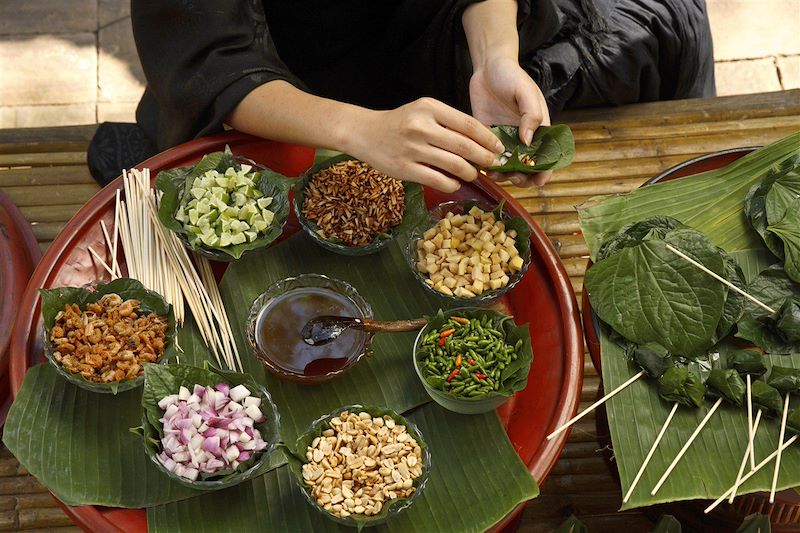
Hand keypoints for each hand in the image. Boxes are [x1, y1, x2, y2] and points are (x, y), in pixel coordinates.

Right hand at [345, 97, 504, 192]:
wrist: (366, 133)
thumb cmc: (401, 122)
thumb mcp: (424, 111)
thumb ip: (449, 122)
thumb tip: (481, 141)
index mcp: (430, 108)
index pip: (468, 125)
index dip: (488, 138)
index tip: (498, 147)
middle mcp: (421, 127)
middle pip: (464, 146)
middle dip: (484, 158)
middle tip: (492, 164)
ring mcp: (413, 149)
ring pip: (454, 165)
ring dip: (470, 172)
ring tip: (474, 174)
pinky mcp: (405, 169)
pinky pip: (438, 180)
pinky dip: (452, 184)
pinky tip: (455, 183)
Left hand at [469, 56, 551, 186]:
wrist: (488, 66)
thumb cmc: (512, 76)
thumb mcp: (526, 92)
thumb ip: (531, 115)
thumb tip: (527, 142)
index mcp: (538, 130)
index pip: (546, 159)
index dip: (543, 173)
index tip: (537, 181)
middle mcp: (522, 139)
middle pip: (526, 170)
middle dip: (522, 179)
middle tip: (512, 175)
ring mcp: (504, 140)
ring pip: (506, 168)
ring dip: (503, 176)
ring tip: (495, 172)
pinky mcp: (486, 138)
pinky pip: (486, 157)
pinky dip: (485, 165)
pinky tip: (481, 164)